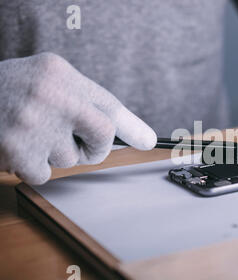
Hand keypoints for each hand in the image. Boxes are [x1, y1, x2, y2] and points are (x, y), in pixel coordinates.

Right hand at [0, 52, 156, 183]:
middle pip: (101, 137)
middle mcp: (51, 95)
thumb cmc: (11, 91)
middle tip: (78, 144)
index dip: (133, 127)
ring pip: (69, 159)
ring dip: (54, 154)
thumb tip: (136, 137)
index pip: (109, 105)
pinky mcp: (16, 150)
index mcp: (61, 74)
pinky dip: (33, 167)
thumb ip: (88, 103)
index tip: (151, 142)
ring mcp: (33, 123)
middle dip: (93, 148)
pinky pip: (45, 174)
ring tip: (31, 134)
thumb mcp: (49, 83)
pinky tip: (16, 147)